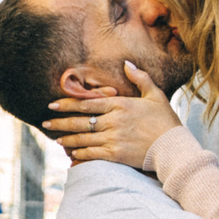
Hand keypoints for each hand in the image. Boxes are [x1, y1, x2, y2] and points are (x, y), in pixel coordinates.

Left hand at [44, 63, 181, 168]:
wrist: (173, 147)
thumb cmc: (166, 122)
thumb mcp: (156, 95)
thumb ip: (140, 78)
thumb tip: (127, 63)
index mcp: (120, 104)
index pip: (87, 102)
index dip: (68, 103)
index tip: (53, 104)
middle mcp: (113, 120)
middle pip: (80, 121)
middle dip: (60, 122)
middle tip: (45, 123)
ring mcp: (113, 138)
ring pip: (83, 138)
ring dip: (67, 139)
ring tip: (56, 139)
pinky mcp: (115, 155)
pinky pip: (92, 153)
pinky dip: (80, 153)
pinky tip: (72, 154)